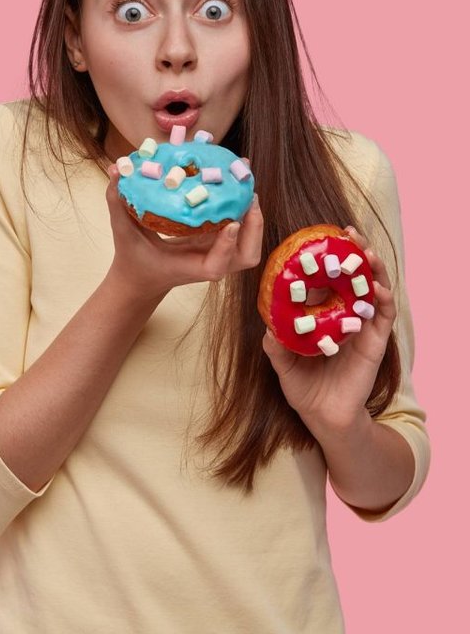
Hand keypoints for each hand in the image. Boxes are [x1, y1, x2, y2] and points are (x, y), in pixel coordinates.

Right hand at [105, 163, 263, 300]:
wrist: (140, 278)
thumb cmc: (134, 258)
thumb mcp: (123, 231)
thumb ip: (117, 203)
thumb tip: (115, 169)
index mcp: (192, 268)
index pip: (217, 264)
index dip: (227, 246)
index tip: (230, 223)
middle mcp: (211, 263)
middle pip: (246, 254)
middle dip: (254, 227)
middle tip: (248, 194)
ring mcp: (218, 255)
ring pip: (249, 244)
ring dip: (254, 219)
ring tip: (247, 186)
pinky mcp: (218, 244)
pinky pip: (240, 229)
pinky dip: (244, 210)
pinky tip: (237, 185)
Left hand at [261, 226, 395, 434]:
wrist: (324, 418)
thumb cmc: (304, 387)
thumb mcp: (282, 364)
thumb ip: (275, 345)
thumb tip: (267, 327)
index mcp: (325, 315)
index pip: (329, 278)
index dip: (328, 256)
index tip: (321, 235)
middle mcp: (346, 315)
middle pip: (355, 276)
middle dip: (355, 251)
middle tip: (349, 233)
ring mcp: (363, 327)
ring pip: (373, 289)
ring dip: (373, 269)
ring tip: (367, 252)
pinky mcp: (375, 344)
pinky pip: (383, 317)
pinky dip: (383, 300)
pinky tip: (378, 289)